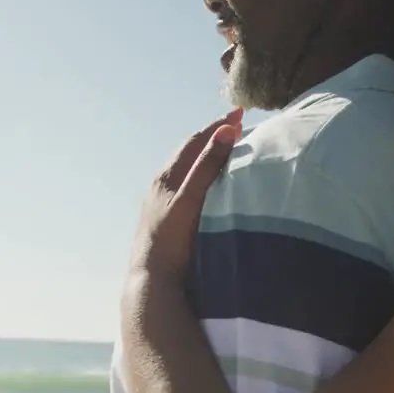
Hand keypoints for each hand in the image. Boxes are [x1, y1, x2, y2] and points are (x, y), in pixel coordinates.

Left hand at [129, 108, 241, 282]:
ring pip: (191, 171)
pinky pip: (191, 188)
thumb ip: (206, 167)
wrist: (154, 279)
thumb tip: (225, 132)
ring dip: (210, 158)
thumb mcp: (190, 199)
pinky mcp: (170, 219)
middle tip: (239, 128)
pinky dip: (206, 178)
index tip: (240, 113)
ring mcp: (165, 203)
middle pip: (191, 153)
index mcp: (167, 177)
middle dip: (215, 138)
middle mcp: (164, 186)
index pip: (195, 141)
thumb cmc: (171, 239)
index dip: (217, 126)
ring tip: (231, 151)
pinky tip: (216, 186)